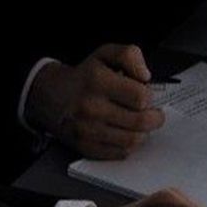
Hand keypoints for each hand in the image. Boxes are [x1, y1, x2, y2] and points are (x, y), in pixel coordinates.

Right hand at [25, 44, 164, 159]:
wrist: (52, 96)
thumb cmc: (84, 76)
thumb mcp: (105, 54)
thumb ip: (130, 55)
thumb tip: (145, 76)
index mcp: (97, 81)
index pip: (140, 97)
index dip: (150, 96)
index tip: (146, 95)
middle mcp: (90, 107)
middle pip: (140, 122)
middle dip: (154, 117)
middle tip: (152, 112)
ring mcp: (87, 130)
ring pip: (133, 140)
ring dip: (143, 132)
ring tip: (137, 121)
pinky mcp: (86, 147)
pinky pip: (121, 153)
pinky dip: (128, 144)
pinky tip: (124, 132)